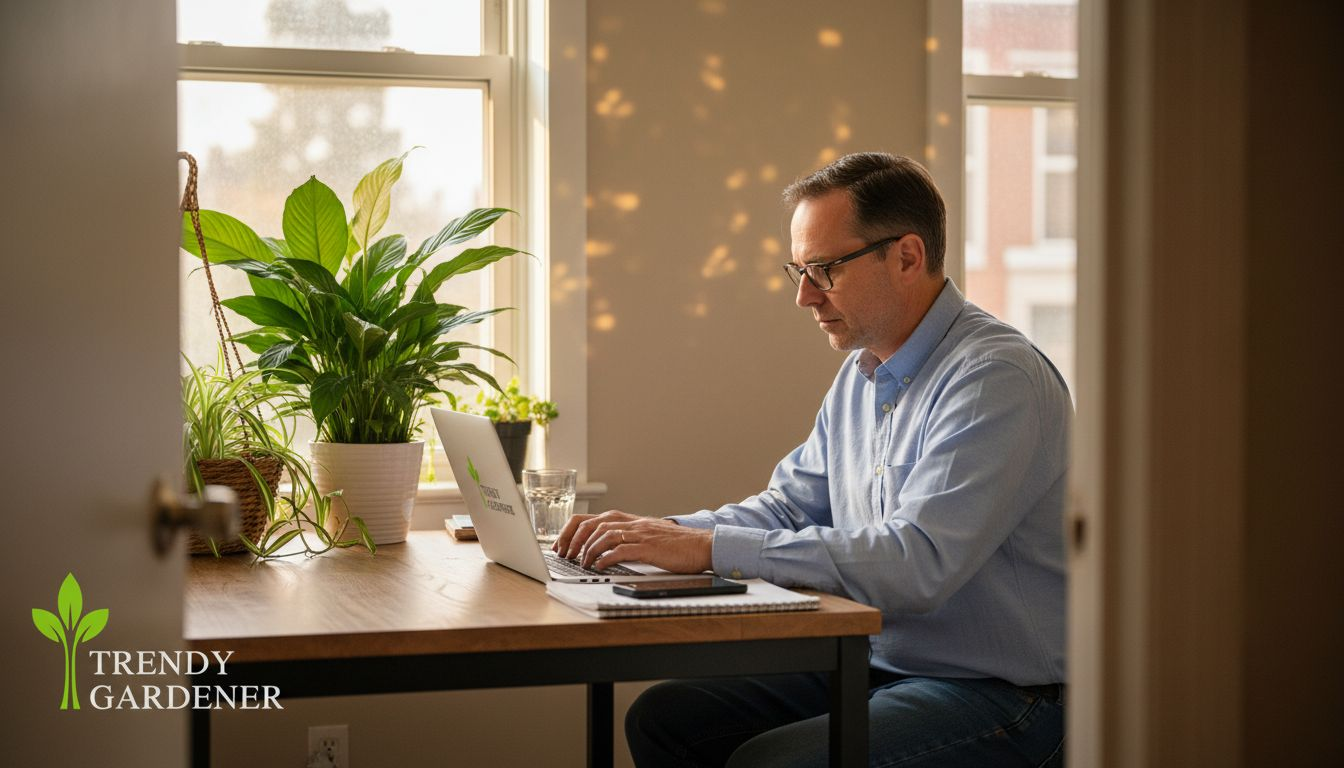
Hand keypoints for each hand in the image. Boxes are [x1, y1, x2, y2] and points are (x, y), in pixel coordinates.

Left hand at [553, 509, 712, 573]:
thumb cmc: (677, 545)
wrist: (702, 545)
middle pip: (593, 524)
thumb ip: (628, 538)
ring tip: (580, 563)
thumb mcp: (648, 536)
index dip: (573, 530)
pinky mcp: (649, 547)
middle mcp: (632, 523)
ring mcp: (640, 534)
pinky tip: (598, 566)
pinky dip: (605, 558)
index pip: (592, 518)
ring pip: (603, 535)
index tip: (562, 544)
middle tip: (565, 554)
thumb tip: (605, 550)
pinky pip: (620, 550)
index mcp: (630, 520)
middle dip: (573, 539)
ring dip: (587, 550)